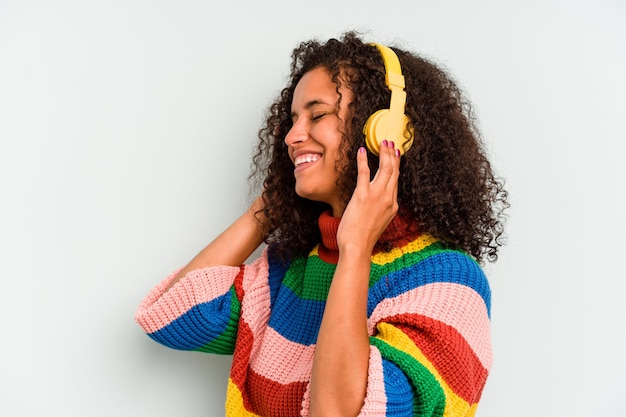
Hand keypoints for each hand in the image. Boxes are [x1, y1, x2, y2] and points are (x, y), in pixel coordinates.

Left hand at [337, 140, 400, 254]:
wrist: (358, 247)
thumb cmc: (364, 238)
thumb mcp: (379, 222)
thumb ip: (381, 210)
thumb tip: (376, 204)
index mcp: (393, 205)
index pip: (396, 180)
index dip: (396, 165)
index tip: (396, 155)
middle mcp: (388, 198)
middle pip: (394, 171)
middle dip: (393, 155)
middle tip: (391, 143)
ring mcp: (377, 196)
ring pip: (385, 168)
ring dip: (384, 153)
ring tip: (382, 142)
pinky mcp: (362, 195)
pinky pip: (364, 172)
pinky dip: (363, 160)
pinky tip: (362, 151)